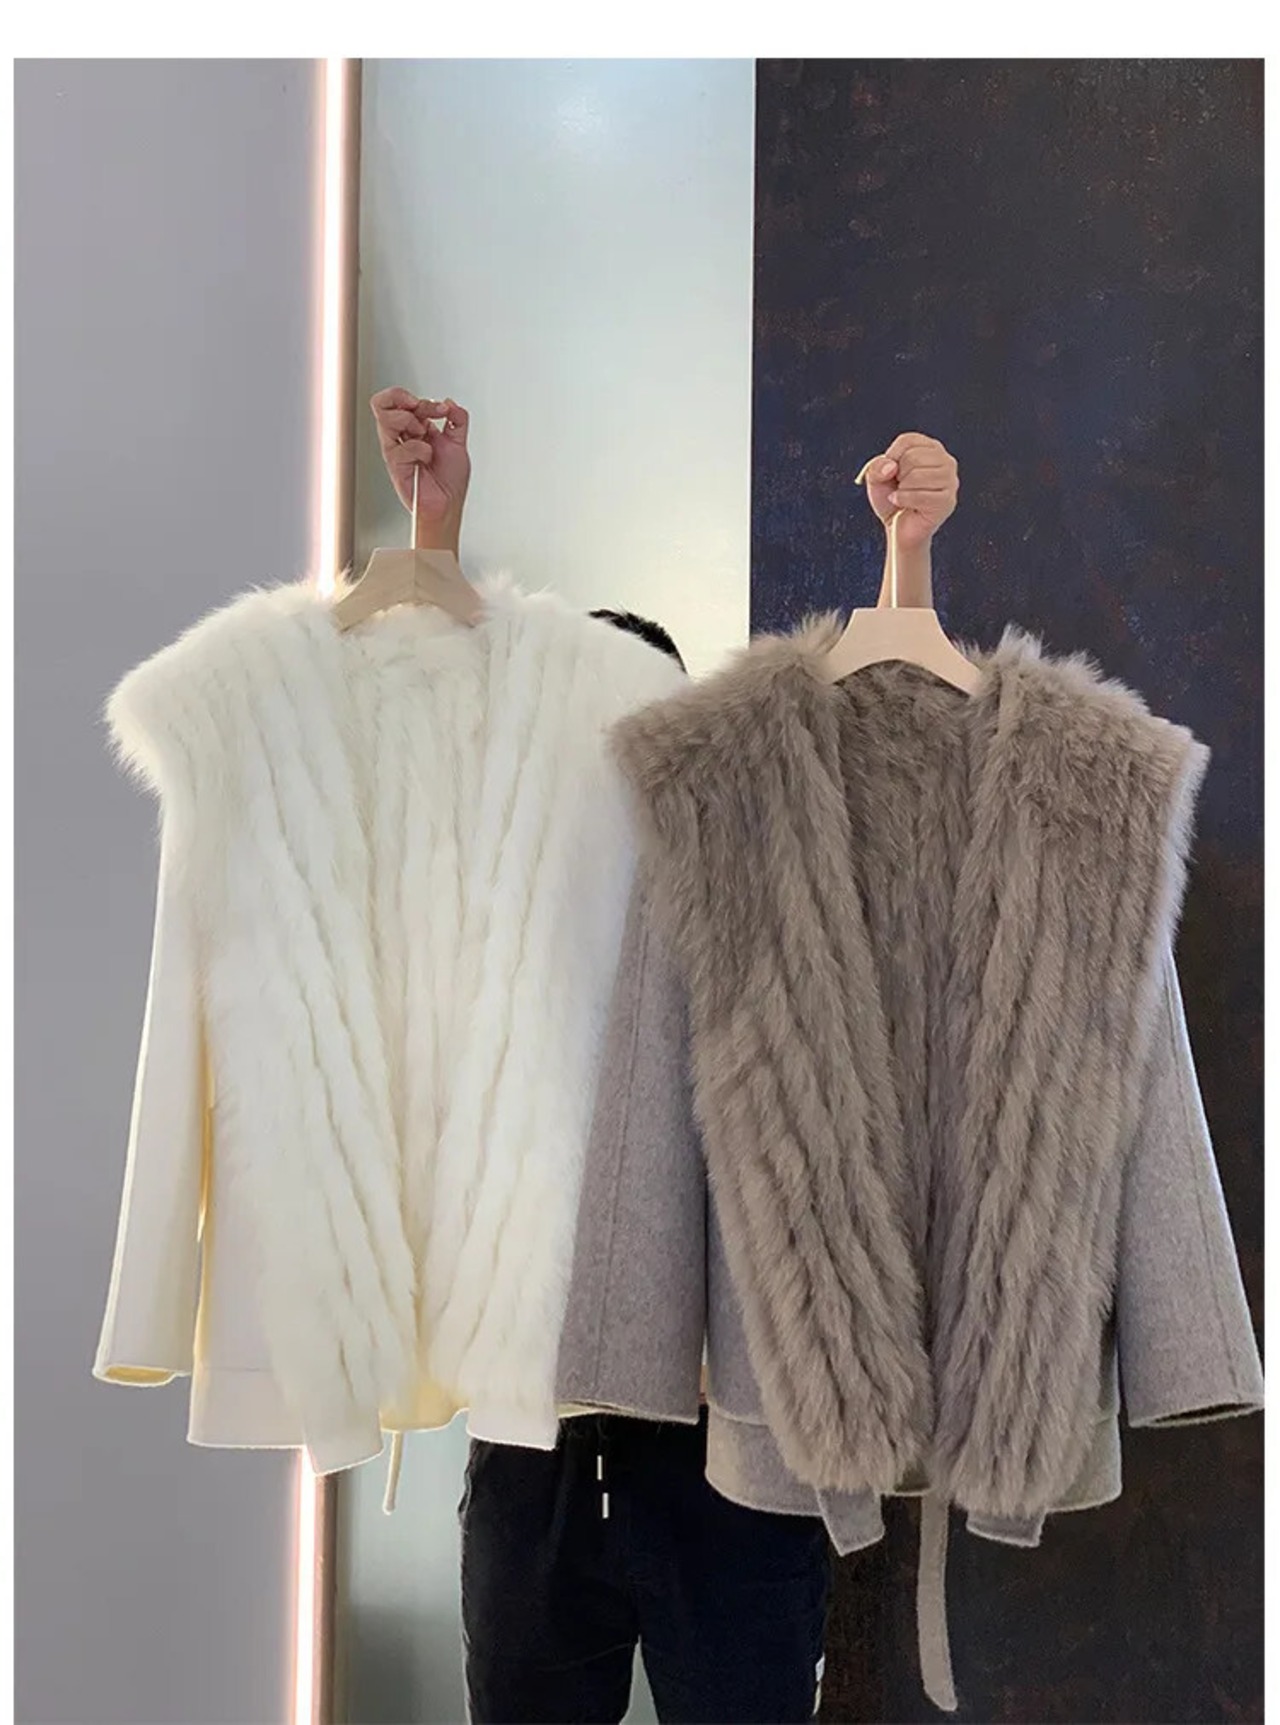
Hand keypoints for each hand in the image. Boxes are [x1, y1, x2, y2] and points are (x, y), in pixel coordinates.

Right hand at [370, 387, 470, 546]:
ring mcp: (396, 449)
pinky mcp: (395, 464)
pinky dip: (420, 449)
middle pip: (383, 403)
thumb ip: (457, 420)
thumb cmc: (449, 482)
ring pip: (384, 418)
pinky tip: (426, 459)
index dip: (424, 400)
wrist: (448, 504)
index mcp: (415, 430)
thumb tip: (449, 403)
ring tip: (423, 435)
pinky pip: (401, 446)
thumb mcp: (459, 443)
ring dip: (409, 421)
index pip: (404, 401)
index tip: (442, 409)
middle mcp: (403, 437)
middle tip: (420, 409)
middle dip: (404, 399)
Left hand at [861, 433, 958, 553]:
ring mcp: (950, 481)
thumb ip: (876, 466)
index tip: (891, 471)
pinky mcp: (947, 501)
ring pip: (917, 475)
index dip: (891, 456)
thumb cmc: (892, 498)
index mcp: (932, 448)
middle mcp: (946, 461)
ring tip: (904, 495)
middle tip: (900, 487)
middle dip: (897, 475)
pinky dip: (903, 501)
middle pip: (912, 456)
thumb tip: (891, 467)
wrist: (898, 528)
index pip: (907, 440)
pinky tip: (903, 505)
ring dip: (901, 489)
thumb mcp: (876, 477)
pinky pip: (919, 495)